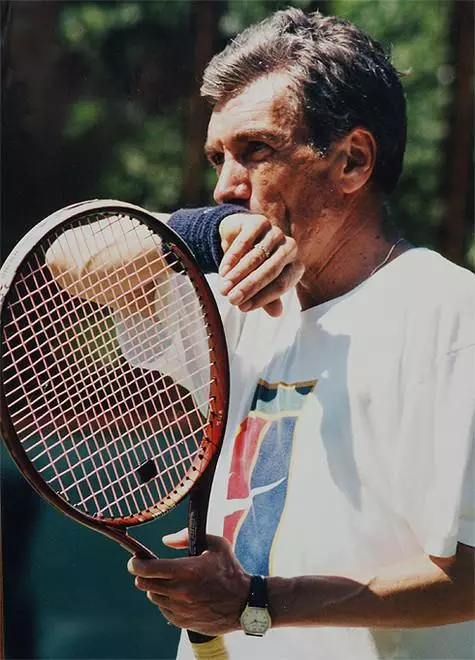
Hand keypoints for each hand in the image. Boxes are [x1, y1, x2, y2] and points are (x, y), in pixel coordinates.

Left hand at [127, 529, 250, 635]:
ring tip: (169, 580)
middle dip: (143, 574)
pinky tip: (178, 594)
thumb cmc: (230, 570)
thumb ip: (188, 536)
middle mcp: (180, 591)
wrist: (245, 603)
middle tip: (149, 568)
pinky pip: (163, 610)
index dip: (136, 563)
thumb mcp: (216, 544)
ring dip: (156, 587)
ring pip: (153, 596)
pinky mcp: (183, 622)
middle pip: (144, 584)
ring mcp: (180, 609)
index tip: (134, 560)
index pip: (148, 569)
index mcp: (187, 570)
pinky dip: (166, 601)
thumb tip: (166, 540)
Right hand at [219, 214, 303, 316]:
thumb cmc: (253, 267)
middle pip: (270, 271)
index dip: (262, 298)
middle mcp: (290, 248)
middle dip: (249, 287)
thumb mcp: (259, 285)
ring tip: (223, 289)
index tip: (243, 308)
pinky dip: (232, 258)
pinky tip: (223, 271)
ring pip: (256, 257)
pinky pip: (245, 242)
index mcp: (295, 266)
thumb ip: (268, 299)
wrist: (237, 238)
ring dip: (237, 275)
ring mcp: (276, 233)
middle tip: (231, 300)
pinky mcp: (260, 222)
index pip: (281, 285)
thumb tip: (277, 313)